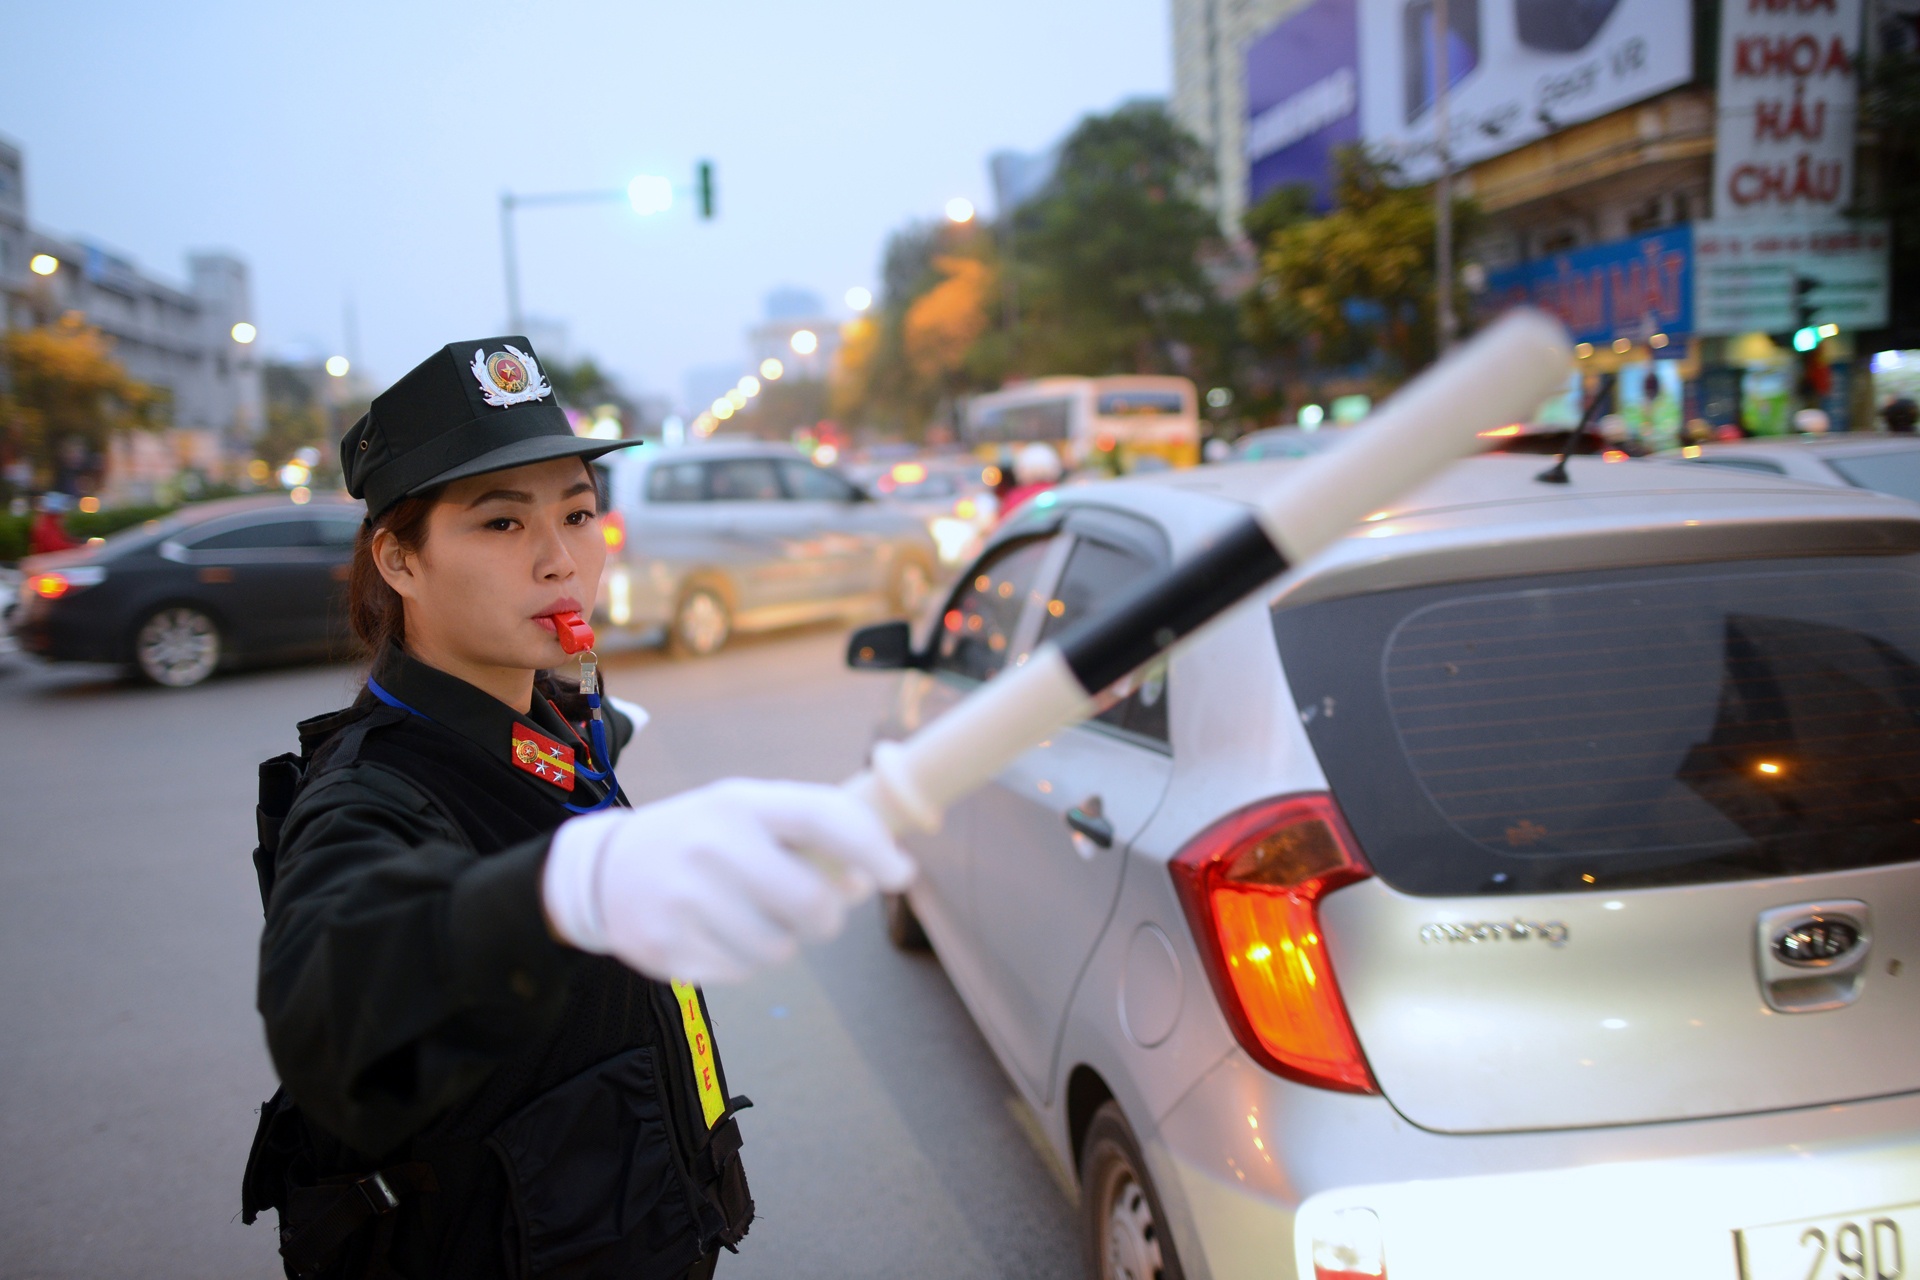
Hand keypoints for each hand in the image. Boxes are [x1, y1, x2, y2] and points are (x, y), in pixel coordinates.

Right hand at [544, 779, 914, 983]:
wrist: (604, 870)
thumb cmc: (700, 838)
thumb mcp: (746, 813)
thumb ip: (810, 834)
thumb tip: (872, 877)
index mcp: (738, 803)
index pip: (821, 816)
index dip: (870, 846)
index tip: (899, 873)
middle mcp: (711, 845)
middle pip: (810, 903)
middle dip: (827, 918)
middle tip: (815, 915)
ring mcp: (684, 898)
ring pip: (779, 949)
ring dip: (780, 942)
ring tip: (749, 917)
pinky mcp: (666, 946)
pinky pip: (741, 973)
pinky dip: (742, 961)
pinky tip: (715, 933)